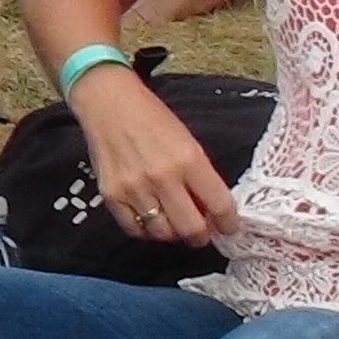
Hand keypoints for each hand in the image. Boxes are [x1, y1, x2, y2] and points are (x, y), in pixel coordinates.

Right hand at [67, 67, 239, 246]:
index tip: (228, 227)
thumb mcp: (188, 141)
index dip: (229, 223)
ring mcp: (134, 188)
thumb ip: (201, 176)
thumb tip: (212, 211)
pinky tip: (149, 218)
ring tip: (173, 222)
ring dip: (173, 233)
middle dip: (201, 236)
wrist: (108, 102)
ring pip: (163, 234)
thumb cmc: (151, 118)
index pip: (220, 206)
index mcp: (189, 159)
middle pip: (191, 229)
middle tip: (201, 231)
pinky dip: (145, 230)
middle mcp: (162, 177)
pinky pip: (134, 229)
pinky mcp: (111, 194)